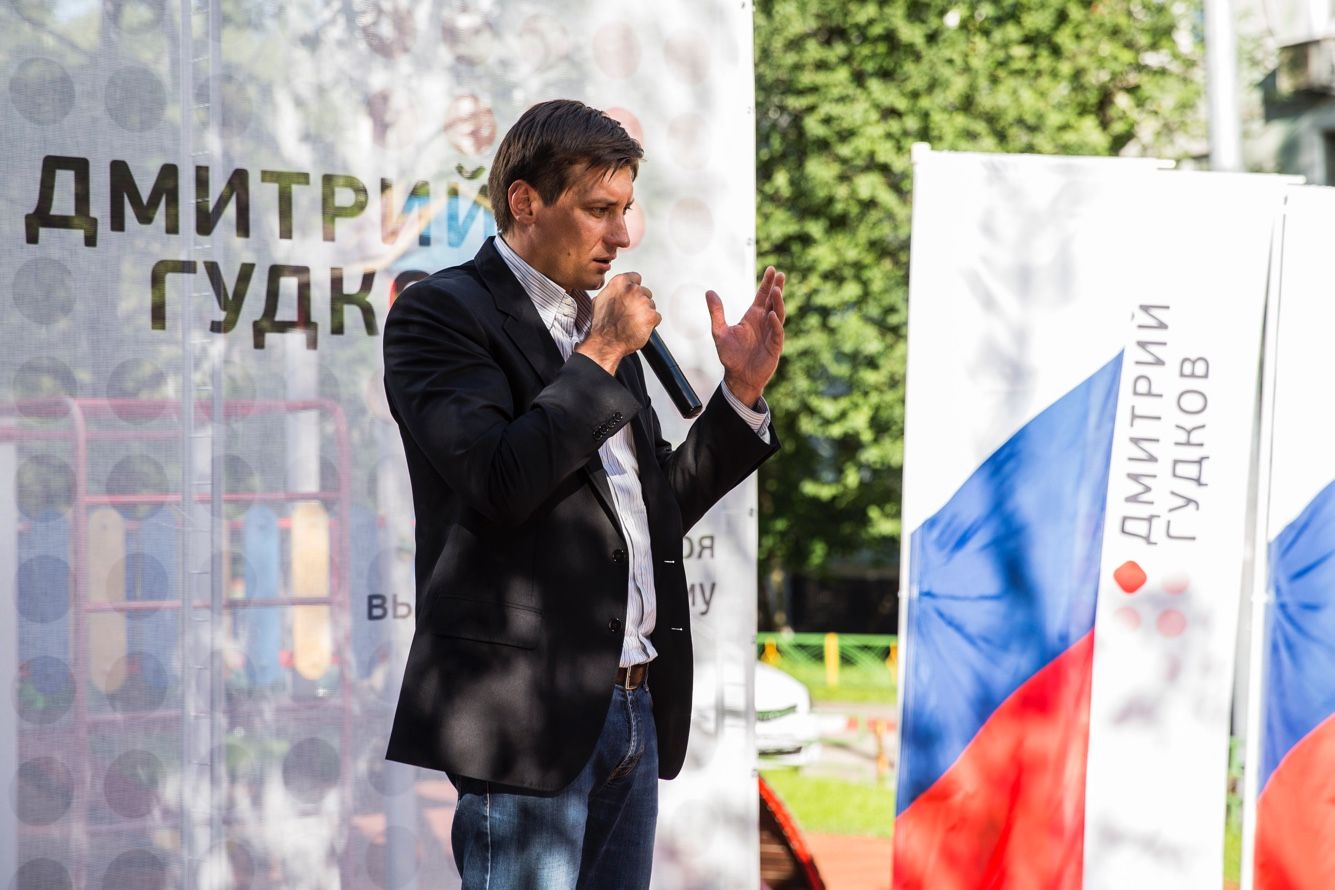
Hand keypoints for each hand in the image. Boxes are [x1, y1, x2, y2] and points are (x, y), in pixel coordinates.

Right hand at [576, 272, 660, 374]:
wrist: (606, 342)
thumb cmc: (602, 325)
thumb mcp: (599, 300)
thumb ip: (611, 291)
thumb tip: (615, 291)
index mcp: (620, 283)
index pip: (636, 278)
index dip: (634, 289)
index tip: (632, 295)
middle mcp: (633, 290)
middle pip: (645, 292)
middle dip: (640, 302)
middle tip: (631, 313)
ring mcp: (643, 302)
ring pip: (651, 305)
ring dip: (645, 313)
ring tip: (634, 322)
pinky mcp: (651, 315)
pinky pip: (656, 317)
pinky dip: (651, 323)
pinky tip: (640, 327)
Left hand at [707, 266, 785, 406]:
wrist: (738, 377)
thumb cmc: (730, 355)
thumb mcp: (719, 331)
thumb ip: (716, 312)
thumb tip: (709, 291)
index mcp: (753, 317)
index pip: (763, 296)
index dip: (767, 283)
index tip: (772, 270)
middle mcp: (764, 323)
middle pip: (774, 302)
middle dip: (777, 288)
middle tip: (780, 274)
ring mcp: (771, 334)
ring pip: (778, 315)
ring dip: (778, 303)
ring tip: (776, 291)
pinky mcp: (774, 347)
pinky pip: (777, 333)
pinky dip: (774, 324)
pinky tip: (771, 315)